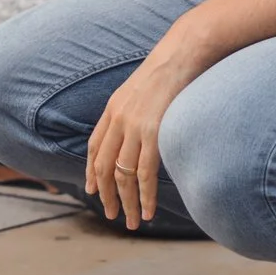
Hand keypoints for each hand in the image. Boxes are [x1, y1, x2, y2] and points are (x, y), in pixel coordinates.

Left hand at [83, 36, 211, 228]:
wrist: (183, 52)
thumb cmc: (171, 68)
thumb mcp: (143, 88)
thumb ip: (135, 109)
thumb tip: (140, 127)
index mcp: (113, 108)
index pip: (95, 147)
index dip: (92, 171)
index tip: (94, 190)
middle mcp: (118, 119)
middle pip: (104, 167)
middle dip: (107, 194)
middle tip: (112, 215)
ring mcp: (134, 126)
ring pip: (123, 175)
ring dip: (126, 202)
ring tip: (131, 221)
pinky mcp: (153, 132)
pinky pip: (145, 173)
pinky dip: (144, 195)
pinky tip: (146, 210)